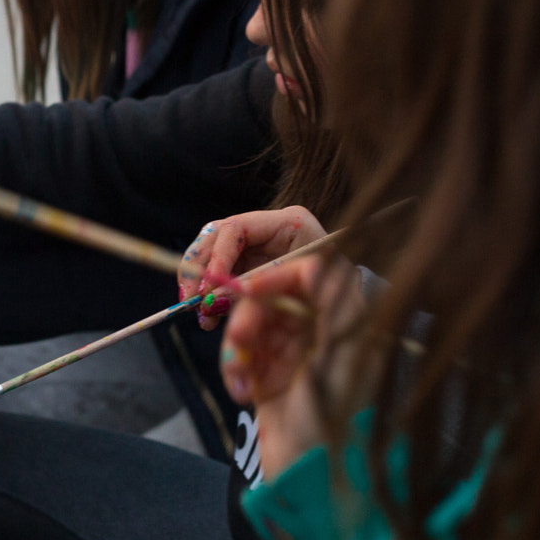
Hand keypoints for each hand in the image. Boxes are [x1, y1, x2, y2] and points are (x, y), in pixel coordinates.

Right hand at [178, 206, 328, 329]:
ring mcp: (255, 245)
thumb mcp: (298, 288)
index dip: (217, 256)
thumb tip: (214, 300)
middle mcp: (266, 228)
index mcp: (287, 223)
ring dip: (199, 284)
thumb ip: (257, 289)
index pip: (236, 228)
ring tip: (201, 314)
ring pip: (210, 255)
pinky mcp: (248, 264)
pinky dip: (209, 295)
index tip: (209, 287)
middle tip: (190, 299)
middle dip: (198, 269)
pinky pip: (217, 275)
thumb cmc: (334, 291)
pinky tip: (210, 316)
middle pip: (215, 237)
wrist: (349, 304)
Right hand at [219, 254, 367, 481]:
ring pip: (250, 327)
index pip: (312, 274)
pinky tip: (242, 394)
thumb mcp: (344, 354)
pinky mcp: (269, 383)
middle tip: (237, 341)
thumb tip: (322, 258)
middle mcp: (322, 336)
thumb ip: (336, 300)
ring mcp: (293, 360)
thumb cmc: (337, 421)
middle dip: (248, 316)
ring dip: (236, 347)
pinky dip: (234, 371)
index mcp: (348, 324)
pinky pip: (240, 359)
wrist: (317, 484)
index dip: (276, 275)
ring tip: (239, 378)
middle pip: (272, 298)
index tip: (248, 289)